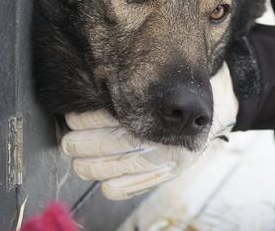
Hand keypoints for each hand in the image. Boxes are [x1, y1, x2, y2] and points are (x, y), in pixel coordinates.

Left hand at [60, 64, 238, 199]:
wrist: (208, 108)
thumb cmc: (175, 93)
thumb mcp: (157, 86)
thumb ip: (134, 92)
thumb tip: (95, 91)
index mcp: (165, 109)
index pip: (120, 117)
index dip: (92, 120)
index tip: (72, 120)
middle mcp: (172, 134)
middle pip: (120, 143)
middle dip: (88, 145)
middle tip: (67, 144)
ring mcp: (174, 157)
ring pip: (127, 166)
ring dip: (97, 167)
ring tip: (77, 164)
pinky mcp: (174, 171)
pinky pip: (144, 184)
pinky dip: (122, 188)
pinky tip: (105, 186)